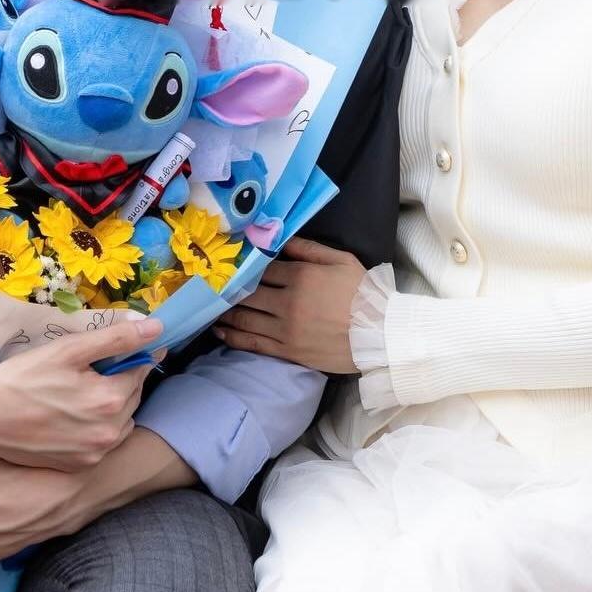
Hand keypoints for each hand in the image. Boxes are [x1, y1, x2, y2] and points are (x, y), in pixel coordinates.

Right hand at [0, 316, 163, 471]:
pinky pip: (103, 442)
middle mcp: (108, 433)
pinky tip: (75, 414)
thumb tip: (156, 329)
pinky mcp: (79, 466)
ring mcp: (94, 453)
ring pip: (121, 421)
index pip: (140, 369)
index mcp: (110, 400)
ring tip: (83, 391)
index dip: (131, 355)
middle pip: (132, 396)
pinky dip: (99, 427)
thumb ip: (115, 338)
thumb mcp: (69, 349)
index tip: (120, 347)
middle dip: (121, 379)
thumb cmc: (23, 377)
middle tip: (94, 367)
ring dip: (113, 404)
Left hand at [213, 236, 363, 373]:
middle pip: (248, 293)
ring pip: (244, 318)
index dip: (245, 265)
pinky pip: (252, 343)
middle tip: (212, 284)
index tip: (230, 263)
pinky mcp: (286, 351)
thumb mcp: (341, 260)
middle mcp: (287, 302)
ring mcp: (284, 329)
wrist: (380, 335)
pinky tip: (220, 330)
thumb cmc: (364, 293)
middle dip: (229, 288)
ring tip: (211, 307)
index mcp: (301, 276)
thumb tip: (281, 240)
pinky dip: (232, 336)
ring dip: (224, 312)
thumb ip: (309, 249)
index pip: (262, 268)